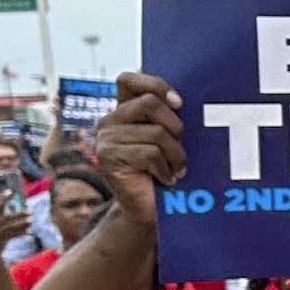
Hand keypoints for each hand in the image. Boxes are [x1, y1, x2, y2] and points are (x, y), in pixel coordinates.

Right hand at [90, 72, 188, 218]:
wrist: (149, 209)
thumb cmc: (166, 170)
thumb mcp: (170, 138)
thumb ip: (169, 116)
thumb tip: (184, 101)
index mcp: (124, 110)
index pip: (128, 80)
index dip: (155, 85)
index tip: (179, 103)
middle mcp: (109, 121)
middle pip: (150, 103)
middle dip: (176, 127)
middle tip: (180, 149)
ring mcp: (105, 139)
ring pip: (155, 132)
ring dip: (175, 154)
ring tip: (176, 169)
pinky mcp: (107, 158)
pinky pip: (149, 153)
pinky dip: (166, 169)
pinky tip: (166, 179)